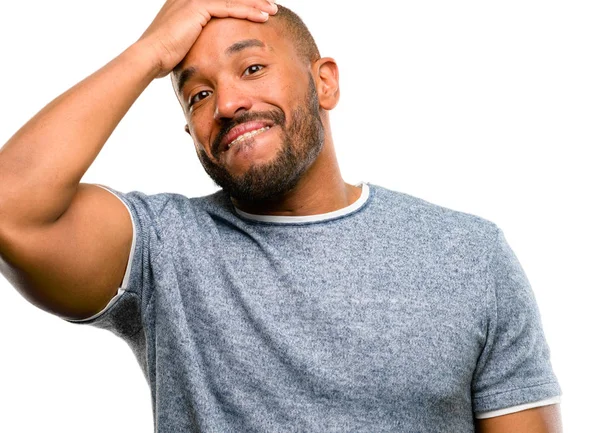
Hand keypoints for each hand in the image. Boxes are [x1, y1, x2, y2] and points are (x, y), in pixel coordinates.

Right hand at [138, 0, 277, 77]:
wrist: (150, 57)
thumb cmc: (163, 58)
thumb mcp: (182, 45)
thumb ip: (194, 41)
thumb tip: (202, 52)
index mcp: (186, 2)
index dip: (239, 3)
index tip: (256, 8)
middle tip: (269, 5)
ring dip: (255, 3)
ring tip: (272, 10)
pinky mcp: (198, 6)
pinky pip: (230, 6)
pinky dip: (248, 11)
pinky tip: (263, 16)